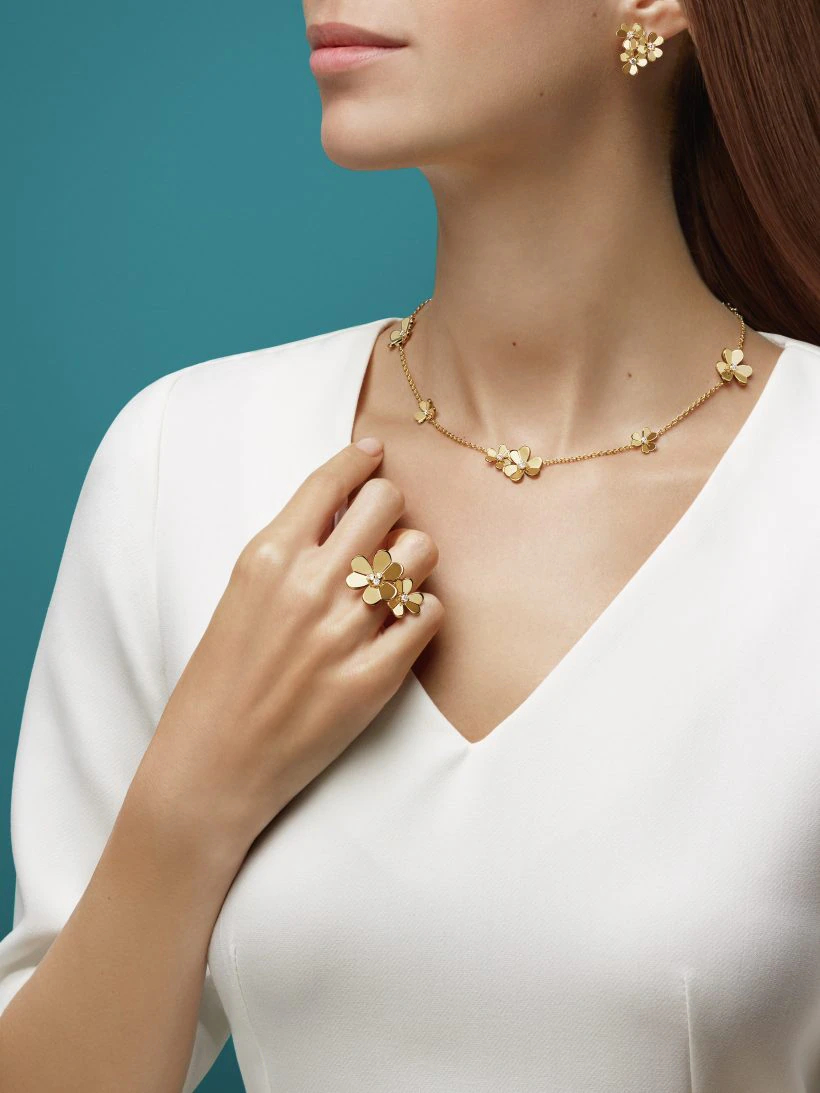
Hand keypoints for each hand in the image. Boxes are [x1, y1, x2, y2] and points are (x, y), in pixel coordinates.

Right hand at [133, 438, 442, 872]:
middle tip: (382, 528)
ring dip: (411, 559)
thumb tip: (346, 504)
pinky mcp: (373, 678)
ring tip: (393, 580)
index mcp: (266, 556)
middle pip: (387, 503)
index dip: (361, 460)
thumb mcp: (240, 593)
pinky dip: (421, 611)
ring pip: (419, 553)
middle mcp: (308, 585)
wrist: (214, 762)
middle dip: (390, 507)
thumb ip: (291, 547)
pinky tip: (400, 622)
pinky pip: (429, 615)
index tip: (374, 455)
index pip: (332, 481)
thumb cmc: (220, 675)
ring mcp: (343, 632)